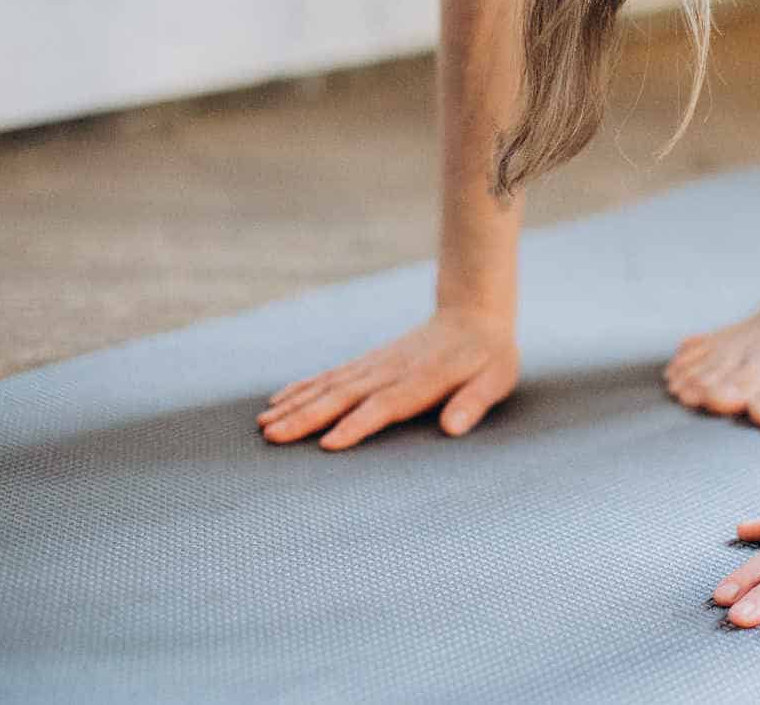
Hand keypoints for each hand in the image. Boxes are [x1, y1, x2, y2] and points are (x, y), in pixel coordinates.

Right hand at [256, 307, 518, 448]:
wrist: (473, 316)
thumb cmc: (488, 357)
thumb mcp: (495, 380)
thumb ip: (473, 403)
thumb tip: (453, 428)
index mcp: (422, 380)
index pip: (384, 405)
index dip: (356, 424)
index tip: (327, 444)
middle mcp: (390, 371)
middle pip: (343, 396)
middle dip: (307, 417)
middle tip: (273, 437)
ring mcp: (375, 365)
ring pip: (329, 385)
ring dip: (296, 405)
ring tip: (264, 424)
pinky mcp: (368, 362)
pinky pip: (329, 376)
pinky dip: (301, 387)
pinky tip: (277, 400)